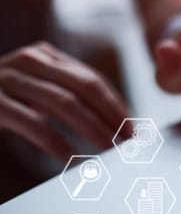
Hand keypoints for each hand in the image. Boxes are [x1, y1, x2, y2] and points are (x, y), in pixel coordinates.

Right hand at [0, 42, 131, 160]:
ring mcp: (7, 79)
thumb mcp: (38, 92)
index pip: (92, 80)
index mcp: (45, 56)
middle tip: (128, 142)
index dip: (116, 106)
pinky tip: (69, 158)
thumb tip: (115, 126)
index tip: (134, 130)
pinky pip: (30, 121)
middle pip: (83, 87)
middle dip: (111, 116)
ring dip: (92, 128)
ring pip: (62, 102)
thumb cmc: (4, 101)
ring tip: (110, 150)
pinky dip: (54, 140)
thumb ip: (69, 98)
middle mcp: (28, 61)